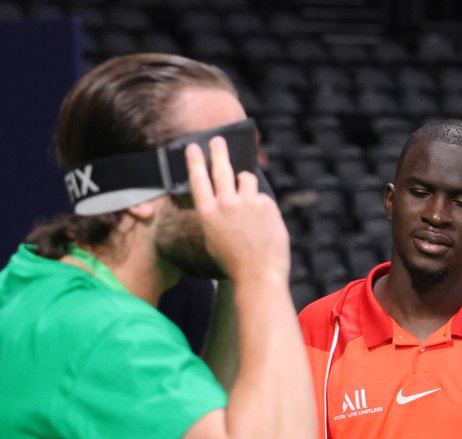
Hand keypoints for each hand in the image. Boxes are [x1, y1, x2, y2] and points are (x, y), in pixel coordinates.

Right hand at [185, 136, 289, 281]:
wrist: (258, 275)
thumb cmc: (233, 263)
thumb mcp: (212, 239)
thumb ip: (215, 216)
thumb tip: (221, 199)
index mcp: (208, 213)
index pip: (198, 179)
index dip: (195, 161)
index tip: (194, 147)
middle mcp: (226, 203)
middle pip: (222, 168)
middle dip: (218, 150)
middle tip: (218, 140)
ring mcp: (248, 203)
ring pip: (246, 178)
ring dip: (246, 184)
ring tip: (248, 203)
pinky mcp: (267, 205)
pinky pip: (263, 197)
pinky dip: (263, 206)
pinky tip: (263, 225)